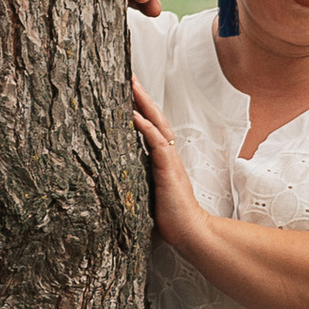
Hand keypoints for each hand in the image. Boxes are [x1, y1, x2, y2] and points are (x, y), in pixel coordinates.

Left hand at [131, 82, 205, 245]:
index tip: (130, 92)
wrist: (190, 232)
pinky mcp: (168, 170)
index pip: (153, 126)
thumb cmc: (171, 216)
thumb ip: (141, 178)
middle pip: (157, 117)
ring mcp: (169, 160)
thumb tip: (118, 176)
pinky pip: (156, 143)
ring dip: (144, 103)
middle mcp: (169, 155)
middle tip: (130, 77)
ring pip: (158, 124)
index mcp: (164, 159)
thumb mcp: (150, 191)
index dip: (143, 108)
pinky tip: (134, 115)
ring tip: (131, 86)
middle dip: (143, 96)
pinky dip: (145, 126)